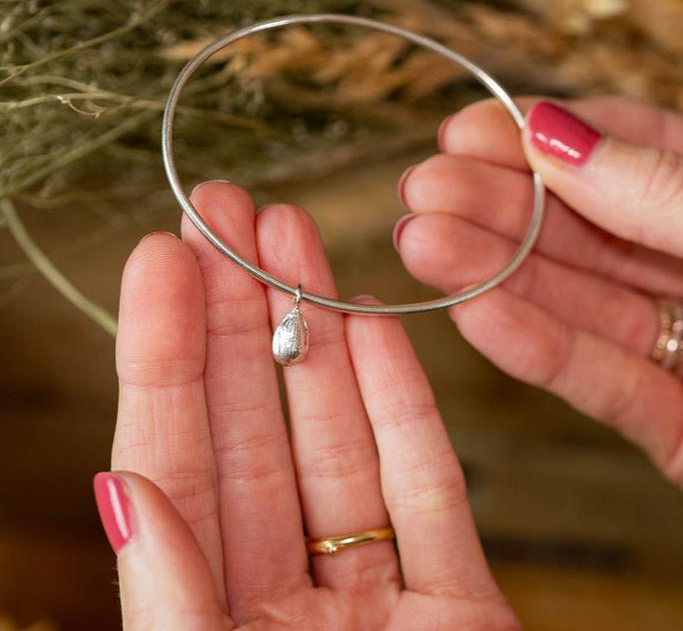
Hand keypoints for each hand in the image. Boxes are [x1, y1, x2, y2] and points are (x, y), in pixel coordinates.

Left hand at [95, 182, 518, 629]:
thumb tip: (125, 493)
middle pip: (254, 429)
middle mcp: (288, 593)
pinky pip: (429, 486)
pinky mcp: (459, 601)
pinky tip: (373, 324)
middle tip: (227, 218)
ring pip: (340, 439)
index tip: (162, 256)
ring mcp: (377, 592)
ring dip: (320, 332)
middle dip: (239, 310)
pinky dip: (404, 401)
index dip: (164, 350)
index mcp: (214, 614)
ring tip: (293, 239)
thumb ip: (168, 597)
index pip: (175, 459)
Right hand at [393, 96, 682, 485]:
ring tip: (418, 244)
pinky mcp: (677, 426)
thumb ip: (660, 188)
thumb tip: (552, 131)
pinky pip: (601, 384)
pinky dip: (535, 351)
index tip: (467, 130)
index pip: (622, 153)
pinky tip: (473, 314)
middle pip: (582, 232)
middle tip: (419, 190)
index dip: (540, 139)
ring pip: (574, 305)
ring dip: (492, 275)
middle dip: (495, 207)